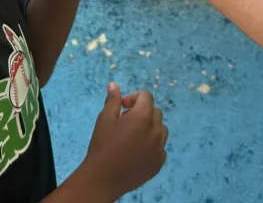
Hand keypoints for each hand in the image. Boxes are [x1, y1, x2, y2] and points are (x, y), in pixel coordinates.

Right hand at [82, 84, 167, 199]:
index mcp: (143, 117)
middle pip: (155, 112)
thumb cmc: (102, 145)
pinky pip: (160, 147)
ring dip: (150, 127)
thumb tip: (114, 85)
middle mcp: (155, 130)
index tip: (122, 106)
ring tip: (133, 136)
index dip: (134, 97)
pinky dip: (152, 144)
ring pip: (160, 129)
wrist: (103, 177)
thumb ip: (113, 100)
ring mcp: (159, 148)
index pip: (146, 96)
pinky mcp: (159, 162)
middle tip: (125, 121)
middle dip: (142, 111)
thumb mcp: (105, 118)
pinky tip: (137, 151)